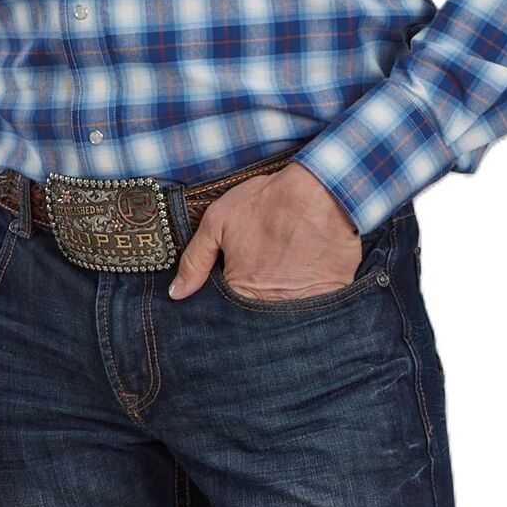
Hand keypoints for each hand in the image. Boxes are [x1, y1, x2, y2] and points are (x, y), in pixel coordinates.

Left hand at [168, 162, 361, 301]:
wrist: (321, 193)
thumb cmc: (267, 203)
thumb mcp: (218, 221)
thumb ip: (194, 259)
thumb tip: (176, 293)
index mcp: (240, 292)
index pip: (226, 306)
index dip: (229, 287)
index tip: (237, 268)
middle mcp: (271, 307)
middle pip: (257, 313)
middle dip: (256, 295)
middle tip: (265, 264)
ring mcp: (303, 306)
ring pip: (285, 311)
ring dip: (284, 296)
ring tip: (286, 266)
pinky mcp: (330, 297)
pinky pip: (316, 305)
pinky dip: (311, 292)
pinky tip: (308, 268)